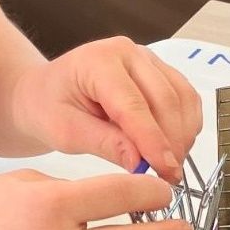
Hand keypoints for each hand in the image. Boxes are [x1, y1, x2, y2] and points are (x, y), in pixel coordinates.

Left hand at [10, 38, 202, 179]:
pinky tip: (173, 147)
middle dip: (172, 142)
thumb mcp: (65, 132)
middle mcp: (126, 52)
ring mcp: (145, 58)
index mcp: (97, 61)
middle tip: (169, 177)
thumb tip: (140, 162)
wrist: (44, 93)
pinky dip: (185, 124)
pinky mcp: (157, 70)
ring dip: (182, 134)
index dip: (153, 141)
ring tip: (170, 165)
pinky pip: (184, 97)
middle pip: (165, 99)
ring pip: (181, 97)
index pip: (134, 105)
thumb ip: (103, 143)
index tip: (165, 171)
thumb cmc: (47, 107)